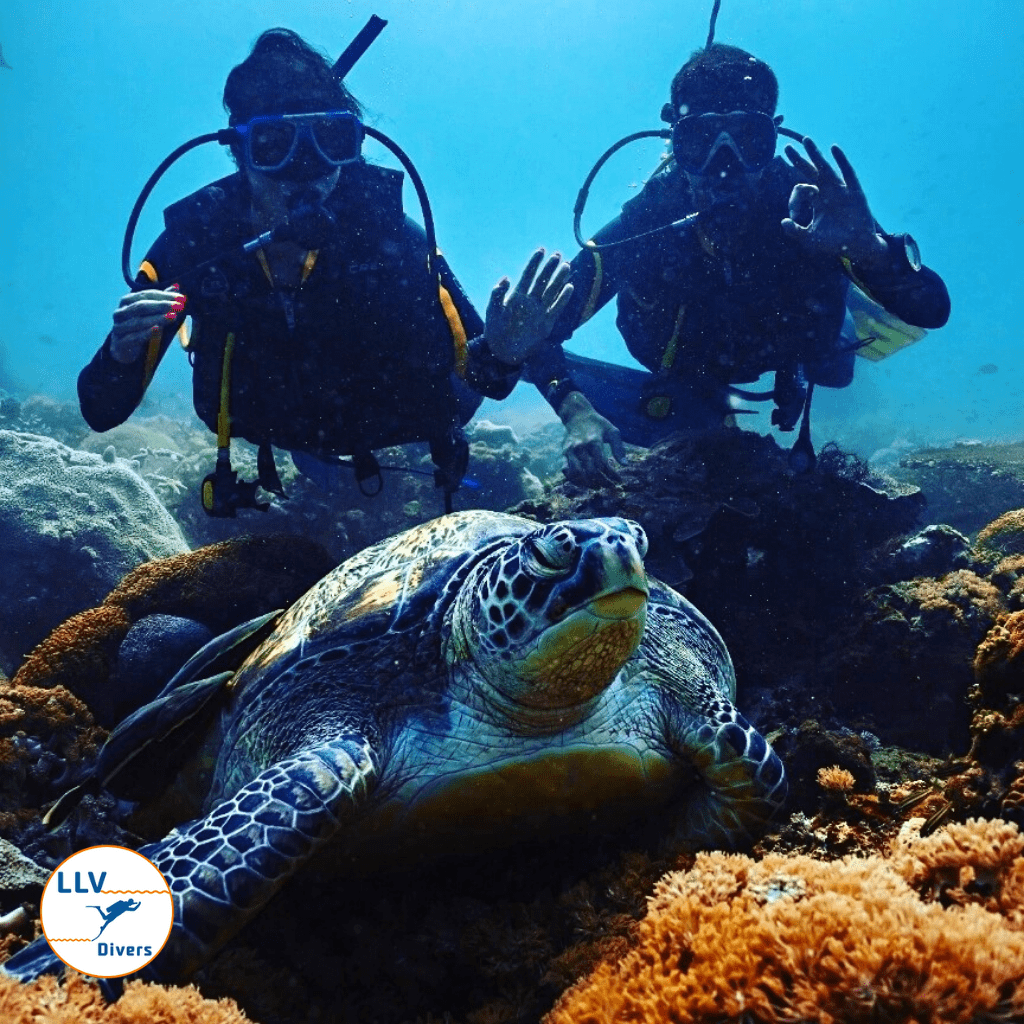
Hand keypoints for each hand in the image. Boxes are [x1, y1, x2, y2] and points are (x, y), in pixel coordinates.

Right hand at [110, 286, 185, 363]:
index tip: (181, 298)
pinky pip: (134, 337)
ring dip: (158, 318)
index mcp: (127, 301)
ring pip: (139, 321)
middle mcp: (120, 312)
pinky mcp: (121, 343)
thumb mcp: (151, 314)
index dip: (164, 295)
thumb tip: (176, 287)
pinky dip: (146, 333)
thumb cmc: (139, 329)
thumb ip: (161, 301)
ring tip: (173, 316)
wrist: (124, 351)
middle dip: (162, 305)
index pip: (146, 295)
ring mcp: (119, 327)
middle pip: (142, 306)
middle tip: (179, 306)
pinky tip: (158, 329)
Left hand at [483, 249, 572, 365]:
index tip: (541, 250)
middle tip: (557, 254)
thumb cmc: (495, 330)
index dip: (534, 262)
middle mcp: (530, 301)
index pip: (528, 275)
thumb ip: (497, 294)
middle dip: (549, 267)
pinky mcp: (546, 323)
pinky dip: (562, 299)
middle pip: (542, 280)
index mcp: (517, 296)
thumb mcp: (492, 311)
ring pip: (551, 291)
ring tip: (566, 266)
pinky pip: (556, 308)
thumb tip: (506, 277)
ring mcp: (539, 311)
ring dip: (559, 279)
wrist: (503, 351)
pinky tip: (569, 287)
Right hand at [559, 391, 624, 485]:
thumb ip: (619, 448)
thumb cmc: (598, 424)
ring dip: (588, 484)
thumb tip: (625, 465)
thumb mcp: (612, 431)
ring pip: (577, 474)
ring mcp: (570, 451)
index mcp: (594, 442)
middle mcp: (580, 447)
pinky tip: (583, 483)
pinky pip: (566, 470)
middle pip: (591, 472)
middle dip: (602, 482)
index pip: (603, 465)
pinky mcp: (564, 453)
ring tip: (597, 487)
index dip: (612, 475)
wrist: (578, 415)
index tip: (619, 481)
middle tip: (610, 486)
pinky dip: (574, 479)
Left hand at [781, 138, 886, 264]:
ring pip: (825, 168)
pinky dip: (841, 160)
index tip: (794, 215)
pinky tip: (834, 148)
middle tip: (787, 147)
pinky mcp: (854, 191)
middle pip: (811, 171)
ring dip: (815, 154)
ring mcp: (841, 189)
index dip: (794, 198)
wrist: (856, 247)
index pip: (801, 189)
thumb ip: (795, 231)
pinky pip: (847, 173)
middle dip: (799, 160)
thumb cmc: (833, 242)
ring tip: (806, 140)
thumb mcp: (810, 238)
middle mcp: (827, 191)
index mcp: (816, 200)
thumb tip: (782, 221)